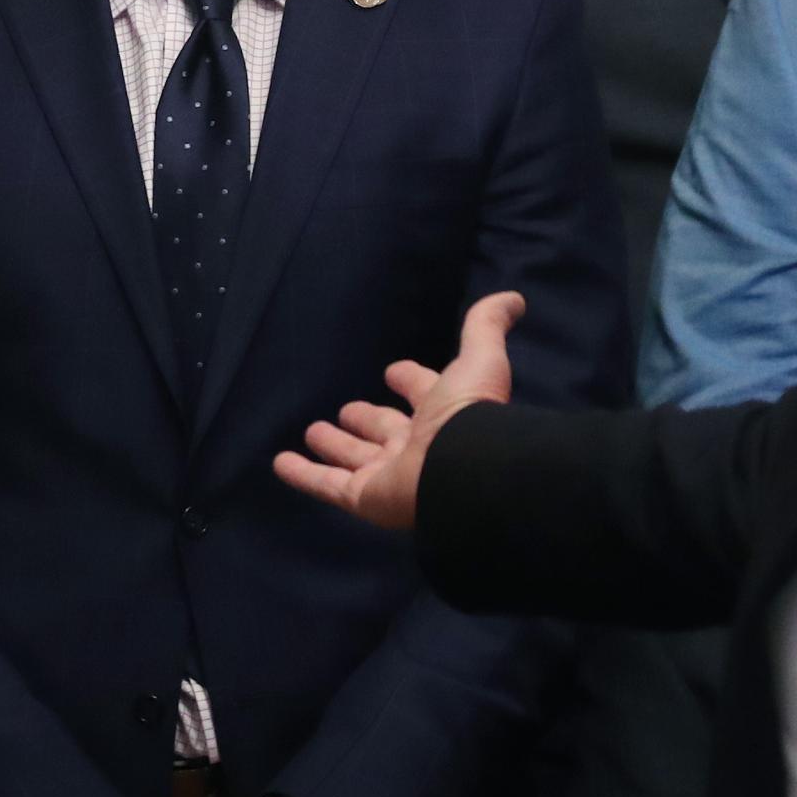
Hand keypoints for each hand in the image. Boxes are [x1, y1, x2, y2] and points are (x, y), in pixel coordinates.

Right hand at [273, 289, 523, 531]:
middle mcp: (415, 445)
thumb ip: (487, 326)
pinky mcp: (364, 496)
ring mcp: (387, 474)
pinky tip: (280, 463)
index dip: (409, 381)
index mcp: (442, 413)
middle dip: (366, 420)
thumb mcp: (480, 358)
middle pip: (384, 431)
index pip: (421, 393)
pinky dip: (304, 474)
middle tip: (346, 410)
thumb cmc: (469, 413)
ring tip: (313, 432)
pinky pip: (328, 484)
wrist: (463, 470)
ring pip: (354, 458)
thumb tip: (515, 299)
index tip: (393, 372)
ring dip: (335, 446)